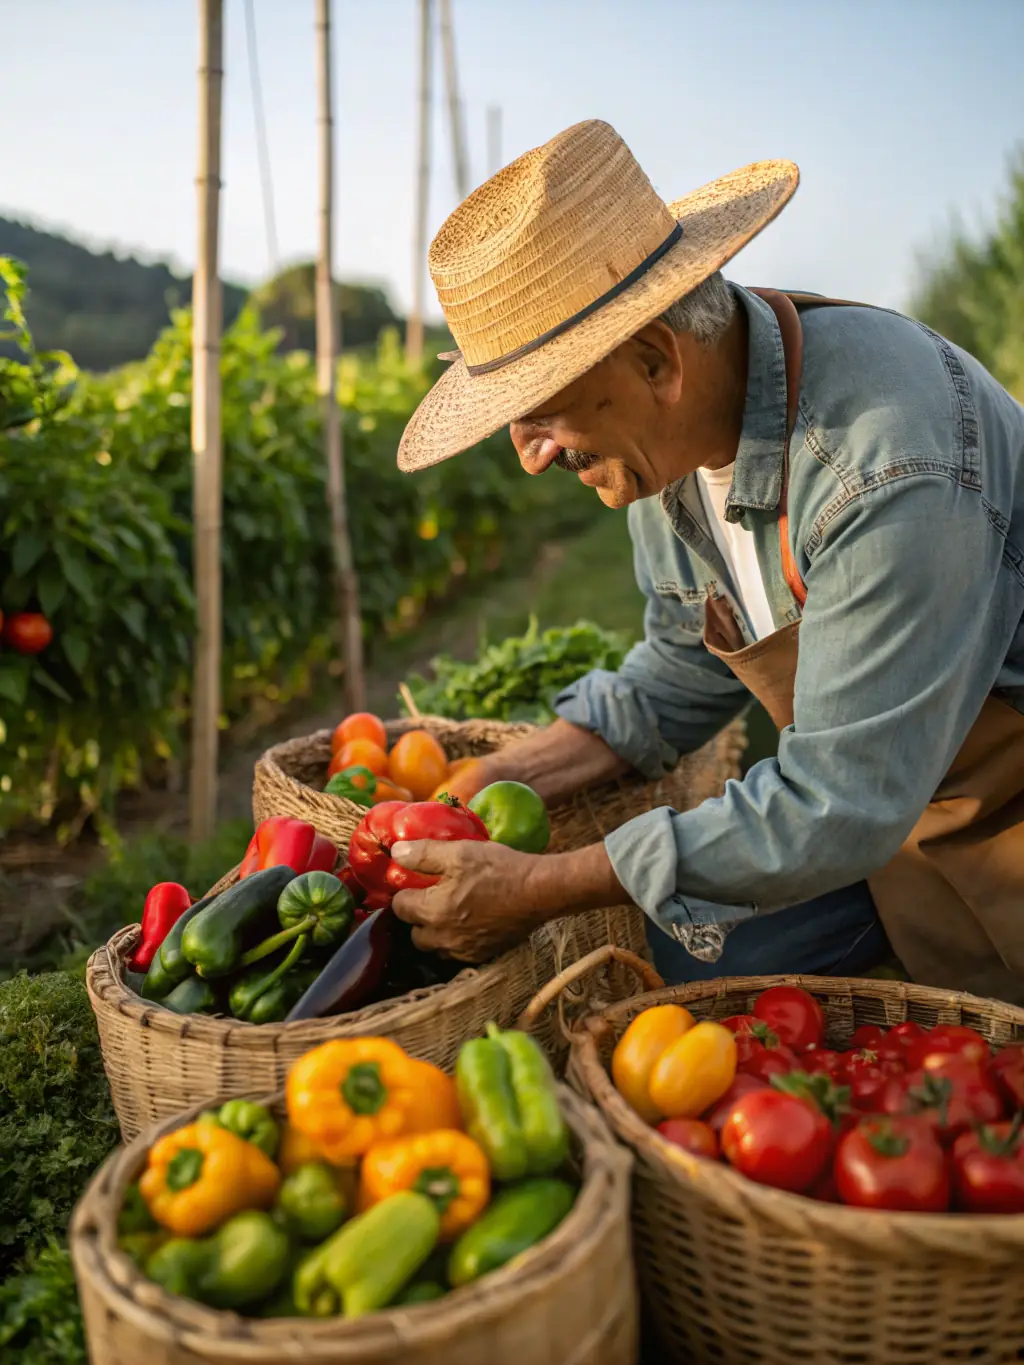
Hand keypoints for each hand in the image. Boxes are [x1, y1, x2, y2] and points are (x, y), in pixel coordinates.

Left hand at [389, 838, 548, 962]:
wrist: (539, 892)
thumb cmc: (498, 869)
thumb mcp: (459, 853)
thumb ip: (423, 854)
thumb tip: (395, 853)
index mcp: (432, 911)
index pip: (400, 907)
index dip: (406, 892)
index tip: (417, 882)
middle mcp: (443, 938)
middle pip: (414, 932)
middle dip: (418, 916)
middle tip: (431, 897)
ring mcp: (463, 950)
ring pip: (435, 946)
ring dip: (435, 932)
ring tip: (449, 911)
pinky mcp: (482, 955)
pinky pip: (457, 953)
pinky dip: (456, 941)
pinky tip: (469, 923)